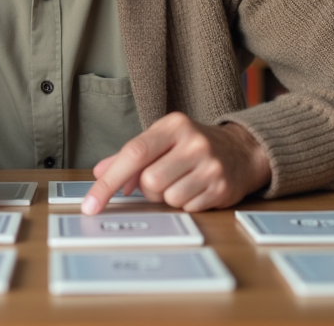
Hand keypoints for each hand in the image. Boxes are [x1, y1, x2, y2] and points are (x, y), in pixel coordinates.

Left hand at [81, 113, 270, 213]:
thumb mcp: (162, 140)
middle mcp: (194, 142)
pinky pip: (187, 208)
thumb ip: (129, 156)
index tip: (91, 204)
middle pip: (150, 181)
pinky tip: (197, 188)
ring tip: (182, 181)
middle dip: (149, 188)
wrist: (242, 151)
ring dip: (168, 196)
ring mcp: (210, 165)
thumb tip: (99, 173)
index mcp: (173, 125)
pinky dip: (186, 203)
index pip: (133, 153)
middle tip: (162, 178)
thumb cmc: (192, 146)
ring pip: (168, 197)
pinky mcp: (222, 188)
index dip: (108, 182)